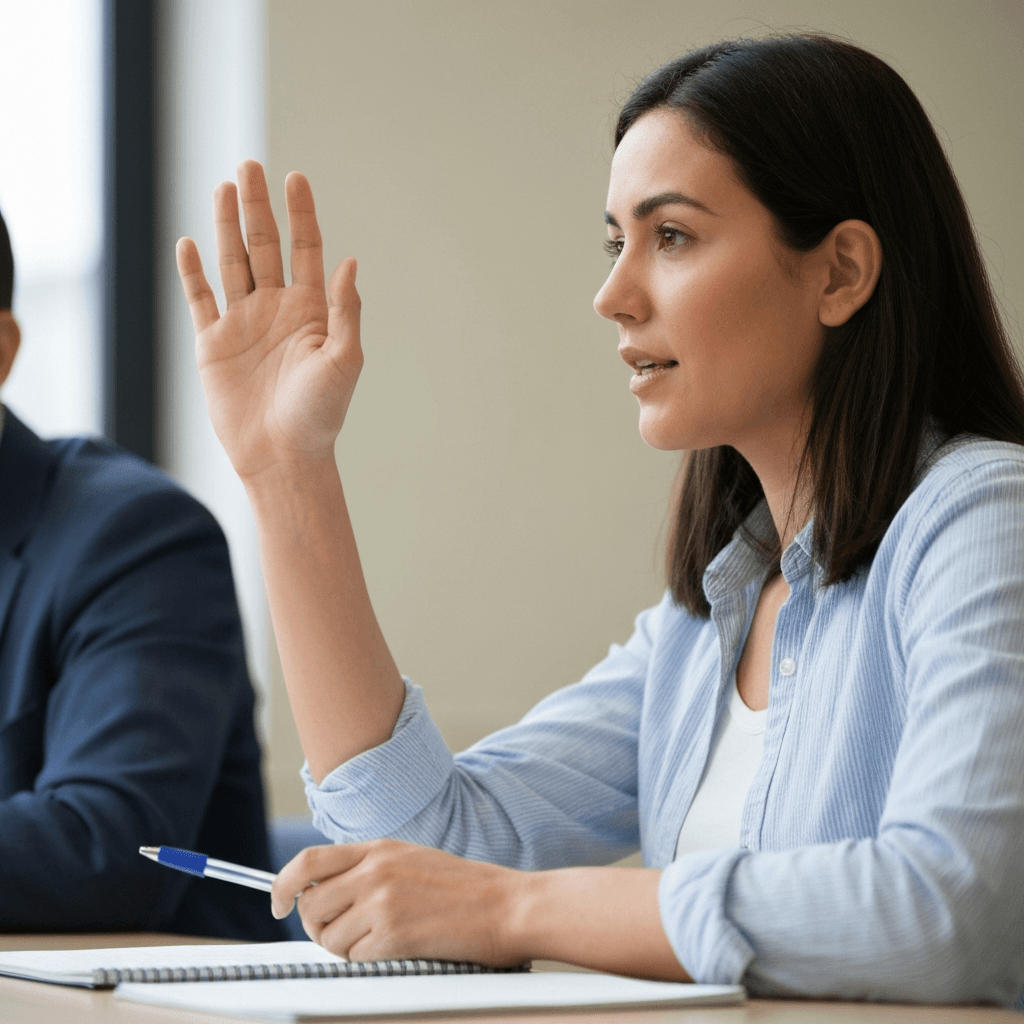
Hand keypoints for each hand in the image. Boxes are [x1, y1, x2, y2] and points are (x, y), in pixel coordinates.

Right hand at [176, 161, 361, 481]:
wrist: (282, 456)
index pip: (305, 250)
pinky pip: (200, 300)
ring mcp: (243, 324)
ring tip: (224, 186)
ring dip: (227, 226)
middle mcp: (276, 310)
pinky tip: (189, 242)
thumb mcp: (343, 360)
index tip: (296, 177)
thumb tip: (350, 261)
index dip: (301, 214)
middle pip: (265, 246)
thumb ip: (346, 311)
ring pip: (232, 263)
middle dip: (258, 206)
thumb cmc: (320, 414)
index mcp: (311, 311)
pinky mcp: (213, 345)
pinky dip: (193, 272)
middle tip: (250, 166)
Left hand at [271, 840, 523, 965]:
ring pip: (327, 937)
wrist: (506, 906)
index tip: (277, 904)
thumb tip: (326, 893)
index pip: (308, 862)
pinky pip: (352, 958)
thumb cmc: (466, 889)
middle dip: (316, 927)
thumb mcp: (412, 860)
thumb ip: (370, 869)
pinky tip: (395, 950)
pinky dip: (365, 961)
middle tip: (339, 935)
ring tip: (378, 943)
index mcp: (379, 848)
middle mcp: (374, 871)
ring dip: (343, 948)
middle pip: (310, 905)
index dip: (282, 885)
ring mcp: (381, 902)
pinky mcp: (392, 935)